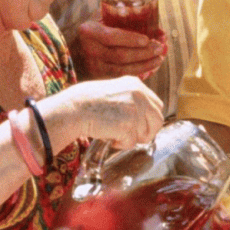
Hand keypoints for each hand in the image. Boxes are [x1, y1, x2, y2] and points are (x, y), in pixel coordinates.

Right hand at [49, 77, 164, 150]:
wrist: (72, 109)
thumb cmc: (87, 102)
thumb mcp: (114, 91)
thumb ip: (131, 99)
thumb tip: (146, 116)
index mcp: (136, 84)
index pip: (157, 105)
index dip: (149, 119)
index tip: (138, 126)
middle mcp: (139, 94)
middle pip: (158, 120)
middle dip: (146, 132)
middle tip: (131, 136)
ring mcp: (135, 109)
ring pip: (145, 134)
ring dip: (131, 138)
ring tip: (114, 133)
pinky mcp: (128, 125)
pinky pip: (132, 142)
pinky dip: (121, 144)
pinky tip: (109, 137)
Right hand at [73, 20, 167, 80]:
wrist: (72, 52)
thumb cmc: (92, 33)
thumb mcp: (98, 20)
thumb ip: (116, 17)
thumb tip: (145, 17)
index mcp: (89, 32)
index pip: (112, 37)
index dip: (131, 39)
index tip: (147, 39)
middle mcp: (90, 50)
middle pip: (121, 55)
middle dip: (144, 53)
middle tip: (159, 48)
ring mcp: (94, 67)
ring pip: (123, 69)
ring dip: (145, 64)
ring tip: (159, 58)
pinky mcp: (99, 78)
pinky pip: (122, 77)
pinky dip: (138, 72)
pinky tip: (150, 67)